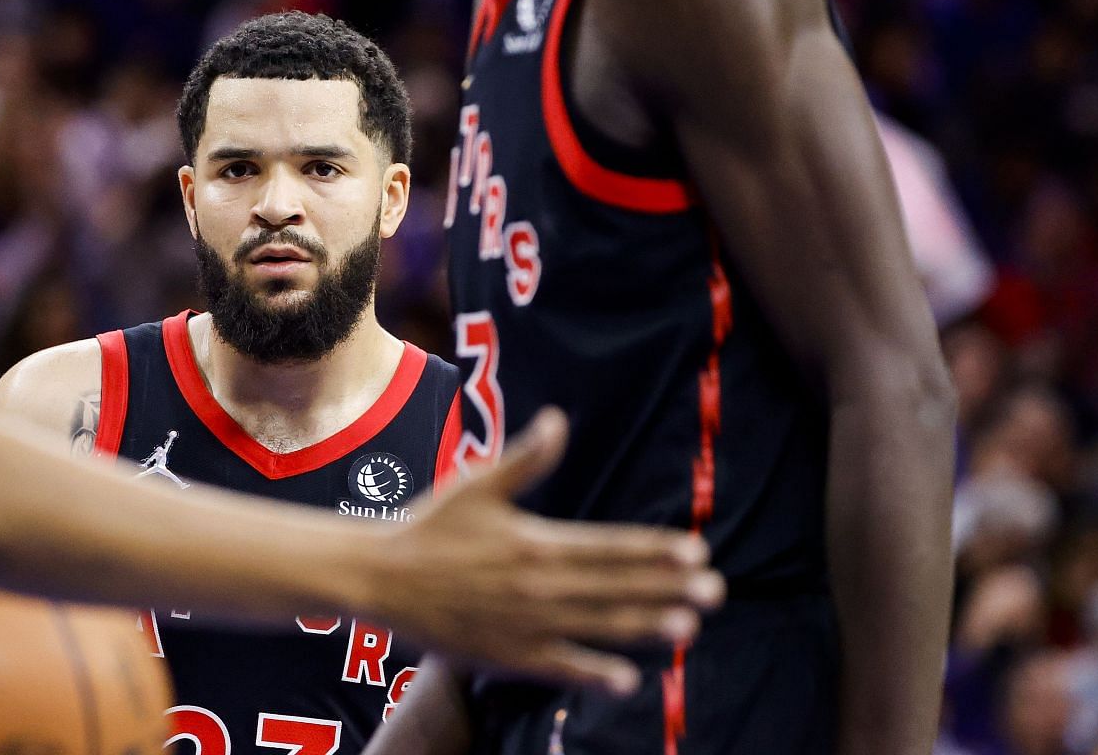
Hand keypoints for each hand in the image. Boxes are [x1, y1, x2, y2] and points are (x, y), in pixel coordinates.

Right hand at [371, 409, 722, 693]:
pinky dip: (594, 673)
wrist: (382, 577)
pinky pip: (560, 667)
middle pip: (615, 587)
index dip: (654, 550)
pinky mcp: (509, 655)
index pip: (608, 546)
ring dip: (645, 626)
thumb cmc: (430, 525)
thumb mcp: (478, 484)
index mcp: (535, 541)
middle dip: (668, 588)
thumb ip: (526, 458)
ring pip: (597, 626)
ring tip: (687, 626)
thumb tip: (557, 419)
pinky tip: (629, 679)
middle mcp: (537, 585)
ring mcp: (525, 624)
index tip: (695, 550)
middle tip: (715, 590)